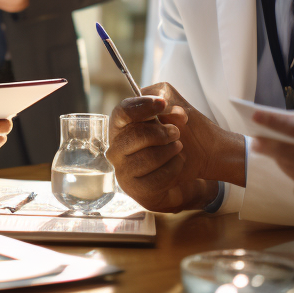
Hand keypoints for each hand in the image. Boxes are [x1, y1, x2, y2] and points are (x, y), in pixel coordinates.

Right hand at [105, 93, 184, 210]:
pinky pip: (158, 178)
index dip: (143, 105)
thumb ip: (171, 105)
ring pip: (149, 157)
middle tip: (176, 132)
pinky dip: (175, 167)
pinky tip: (178, 162)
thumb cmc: (167, 139)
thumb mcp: (170, 115)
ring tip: (178, 147)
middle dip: (162, 132)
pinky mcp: (135, 189)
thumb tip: (177, 113)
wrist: (178, 171)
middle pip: (137, 134)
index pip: (123, 111)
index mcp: (119, 125)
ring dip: (171, 150)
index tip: (162, 103)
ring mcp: (123, 170)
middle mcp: (115, 148)